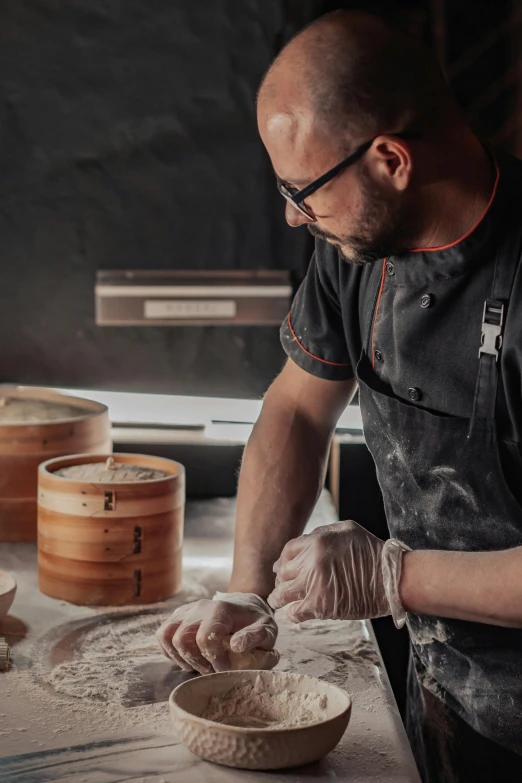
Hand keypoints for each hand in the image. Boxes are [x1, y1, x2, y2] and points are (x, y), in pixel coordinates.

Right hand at [156, 592, 276, 673]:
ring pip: (167, 635)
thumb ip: (256, 636)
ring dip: (180, 657)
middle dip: (195, 661)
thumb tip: (236, 646)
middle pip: (182, 638)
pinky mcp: (179, 616)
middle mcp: (200, 608)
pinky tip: (187, 658)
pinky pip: (163, 634)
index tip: (225, 669)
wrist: (246, 605)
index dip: (213, 659)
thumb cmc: (256, 621)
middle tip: (211, 670)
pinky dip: (169, 650)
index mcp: (221, 610)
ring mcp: (187, 611)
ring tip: (198, 665)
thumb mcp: (267, 628)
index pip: (205, 637)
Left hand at [268, 520, 389, 621]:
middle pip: (283, 572)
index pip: (287, 552)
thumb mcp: (347, 529)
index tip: (283, 569)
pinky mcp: (320, 606)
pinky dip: (292, 613)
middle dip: (282, 579)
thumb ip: (322, 533)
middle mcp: (311, 561)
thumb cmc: (372, 553)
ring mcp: (314, 584)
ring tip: (278, 601)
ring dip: (279, 598)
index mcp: (317, 541)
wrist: (391, 579)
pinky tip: (294, 612)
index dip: (283, 562)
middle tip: (282, 585)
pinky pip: (295, 612)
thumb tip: (305, 541)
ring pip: (282, 593)